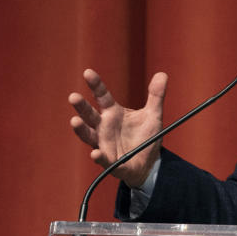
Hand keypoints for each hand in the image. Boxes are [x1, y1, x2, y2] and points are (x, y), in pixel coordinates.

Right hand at [68, 69, 167, 187]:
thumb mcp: (153, 114)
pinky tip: (95, 153)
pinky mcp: (111, 162)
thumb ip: (156, 95)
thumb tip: (162, 74)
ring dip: (81, 129)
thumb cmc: (146, 136)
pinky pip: (103, 159)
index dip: (95, 85)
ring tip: (74, 121)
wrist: (149, 162)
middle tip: (73, 97)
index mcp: (113, 113)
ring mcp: (104, 144)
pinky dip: (99, 157)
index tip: (88, 72)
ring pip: (88, 136)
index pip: (102, 95)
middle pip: (89, 114)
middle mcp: (104, 127)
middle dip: (81, 106)